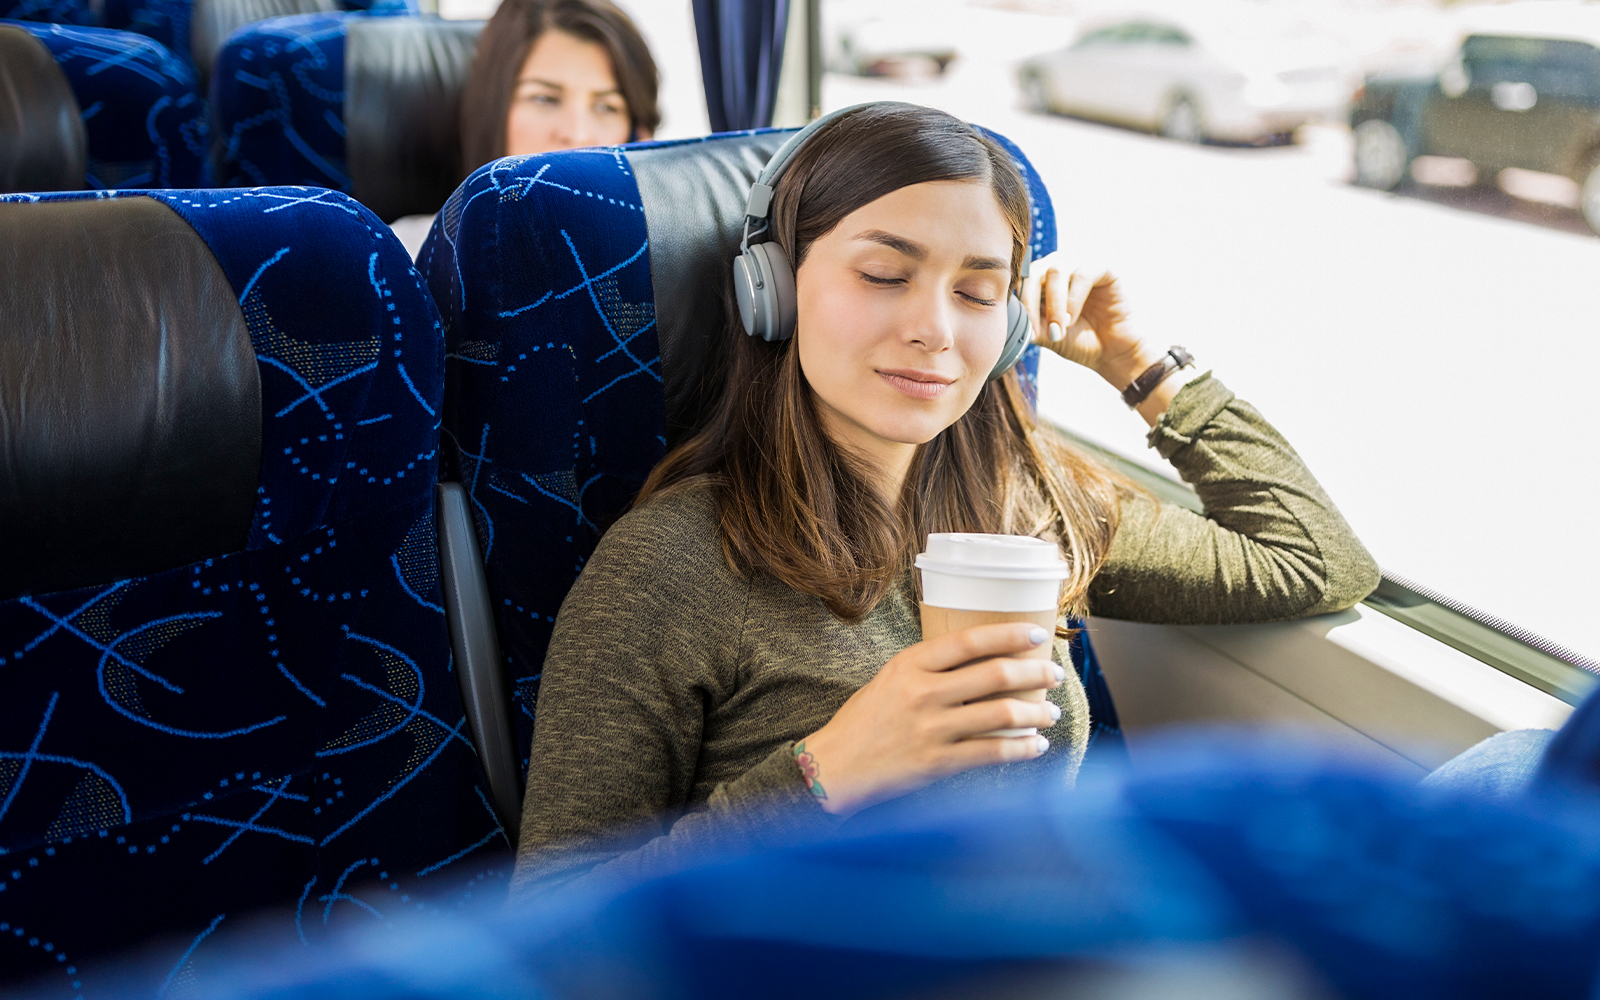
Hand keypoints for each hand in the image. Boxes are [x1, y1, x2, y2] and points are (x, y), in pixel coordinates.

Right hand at [796, 623, 1066, 817]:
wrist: (835, 767)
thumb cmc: (864, 720)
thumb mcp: (890, 678)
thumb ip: (929, 668)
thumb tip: (982, 659)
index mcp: (910, 665)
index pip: (970, 641)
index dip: (1009, 634)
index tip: (1036, 634)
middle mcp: (923, 693)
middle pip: (995, 674)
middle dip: (1034, 672)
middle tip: (1054, 674)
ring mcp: (931, 729)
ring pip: (1001, 713)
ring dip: (1036, 712)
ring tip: (1052, 712)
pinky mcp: (937, 762)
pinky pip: (992, 752)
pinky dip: (1022, 749)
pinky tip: (1037, 746)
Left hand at [1021, 254, 1162, 389]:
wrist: (1110, 354)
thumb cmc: (1076, 341)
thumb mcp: (1044, 332)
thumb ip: (1026, 320)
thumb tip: (1006, 314)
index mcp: (1042, 277)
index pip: (1021, 278)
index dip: (1020, 303)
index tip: (1026, 332)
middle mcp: (1060, 265)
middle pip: (1035, 270)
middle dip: (1033, 303)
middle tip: (1041, 332)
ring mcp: (1082, 263)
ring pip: (1057, 270)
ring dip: (1054, 303)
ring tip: (1059, 329)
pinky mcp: (1104, 267)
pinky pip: (1083, 274)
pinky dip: (1073, 300)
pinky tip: (1072, 320)